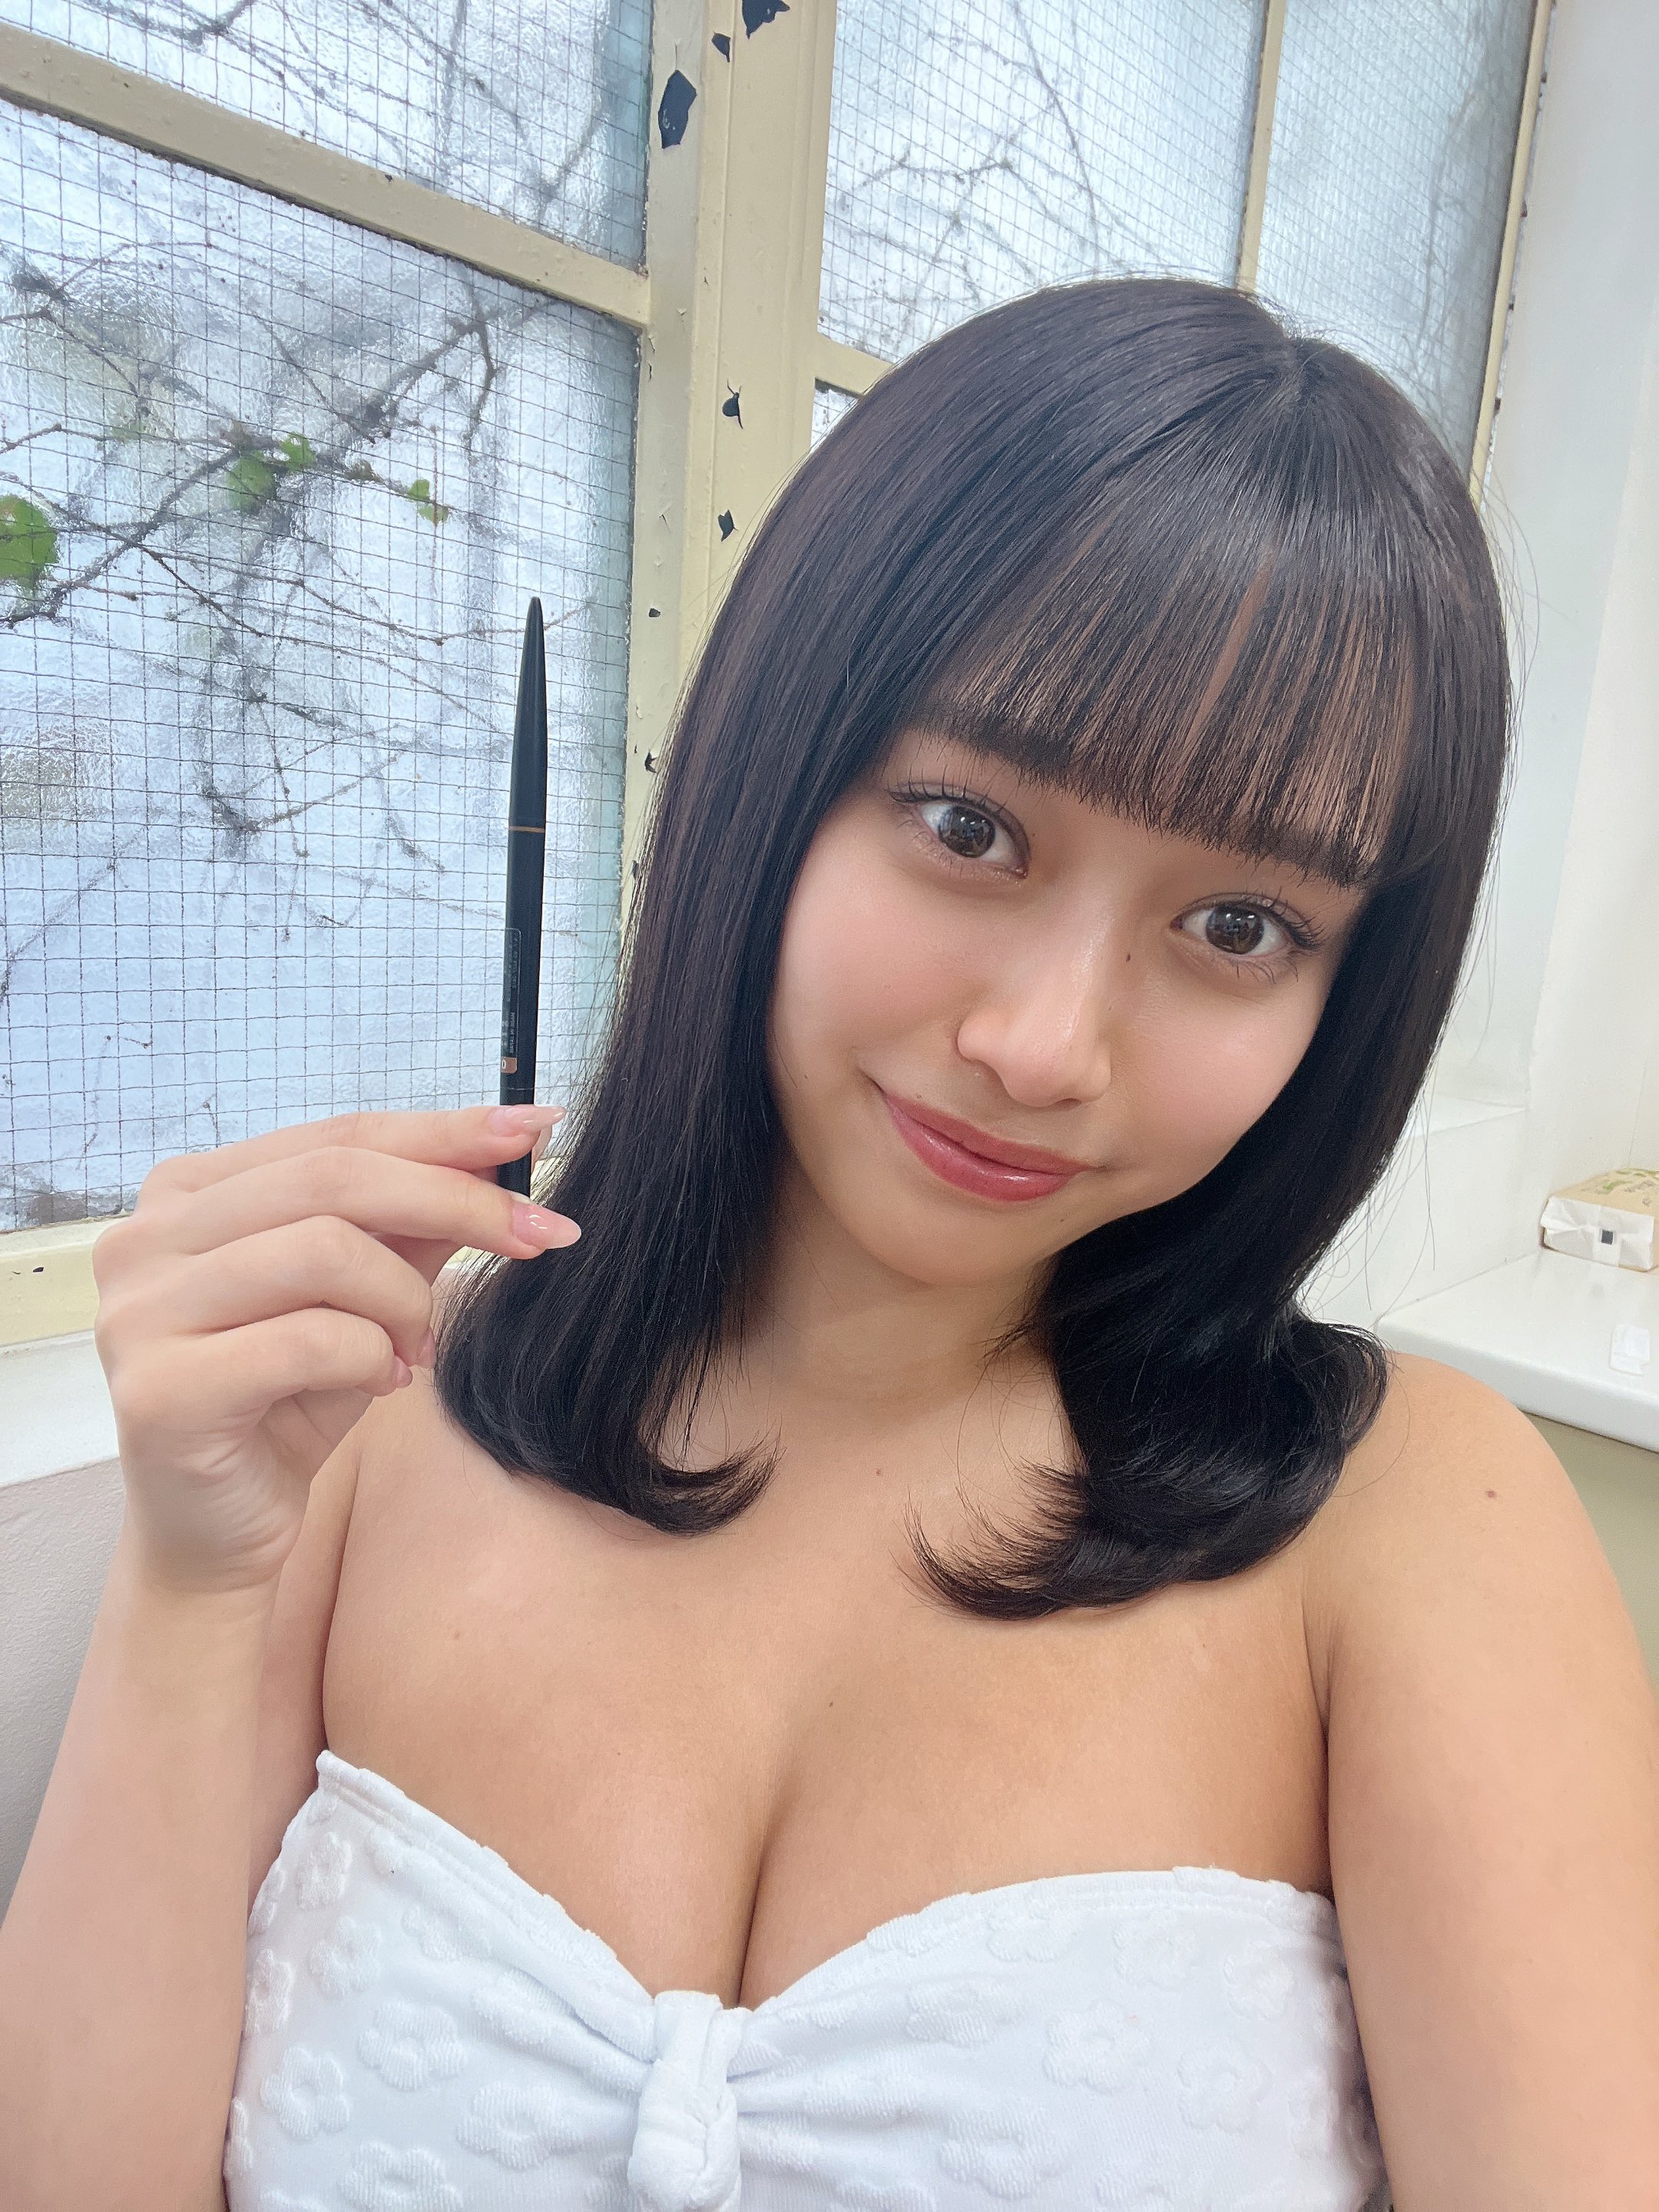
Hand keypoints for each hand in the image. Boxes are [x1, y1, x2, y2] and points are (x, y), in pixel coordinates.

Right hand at [91, 1104, 578, 1594]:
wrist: (220, 1533)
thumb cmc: (288, 1402)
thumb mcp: (366, 1296)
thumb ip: (414, 1224)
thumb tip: (504, 1153)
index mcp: (189, 1193)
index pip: (337, 1135)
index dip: (444, 1133)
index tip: (537, 1132)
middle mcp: (147, 1238)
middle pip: (334, 1178)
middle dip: (457, 1200)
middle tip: (541, 1236)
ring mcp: (140, 1312)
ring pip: (324, 1251)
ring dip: (405, 1299)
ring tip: (418, 1348)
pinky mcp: (160, 1389)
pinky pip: (308, 1340)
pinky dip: (371, 1357)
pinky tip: (383, 1382)